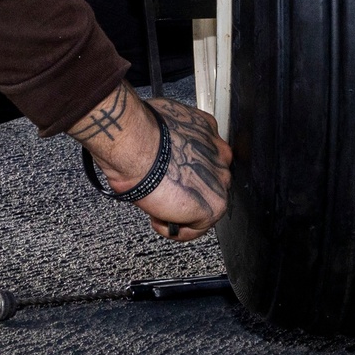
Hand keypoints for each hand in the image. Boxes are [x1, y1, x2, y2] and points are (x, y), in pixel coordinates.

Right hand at [68, 84, 230, 240]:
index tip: (169, 176)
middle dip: (186, 191)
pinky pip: (197, 227)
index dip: (185, 170)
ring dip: (181, 211)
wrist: (134, 146)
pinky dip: (175, 230)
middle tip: (162, 194)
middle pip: (209, 180)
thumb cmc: (136, 133)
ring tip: (157, 209)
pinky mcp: (215, 204)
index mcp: (205, 128)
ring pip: (205, 204)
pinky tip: (158, 220)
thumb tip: (156, 147)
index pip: (205, 155)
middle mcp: (218, 152)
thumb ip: (169, 138)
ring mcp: (219, 179)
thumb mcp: (157, 124)